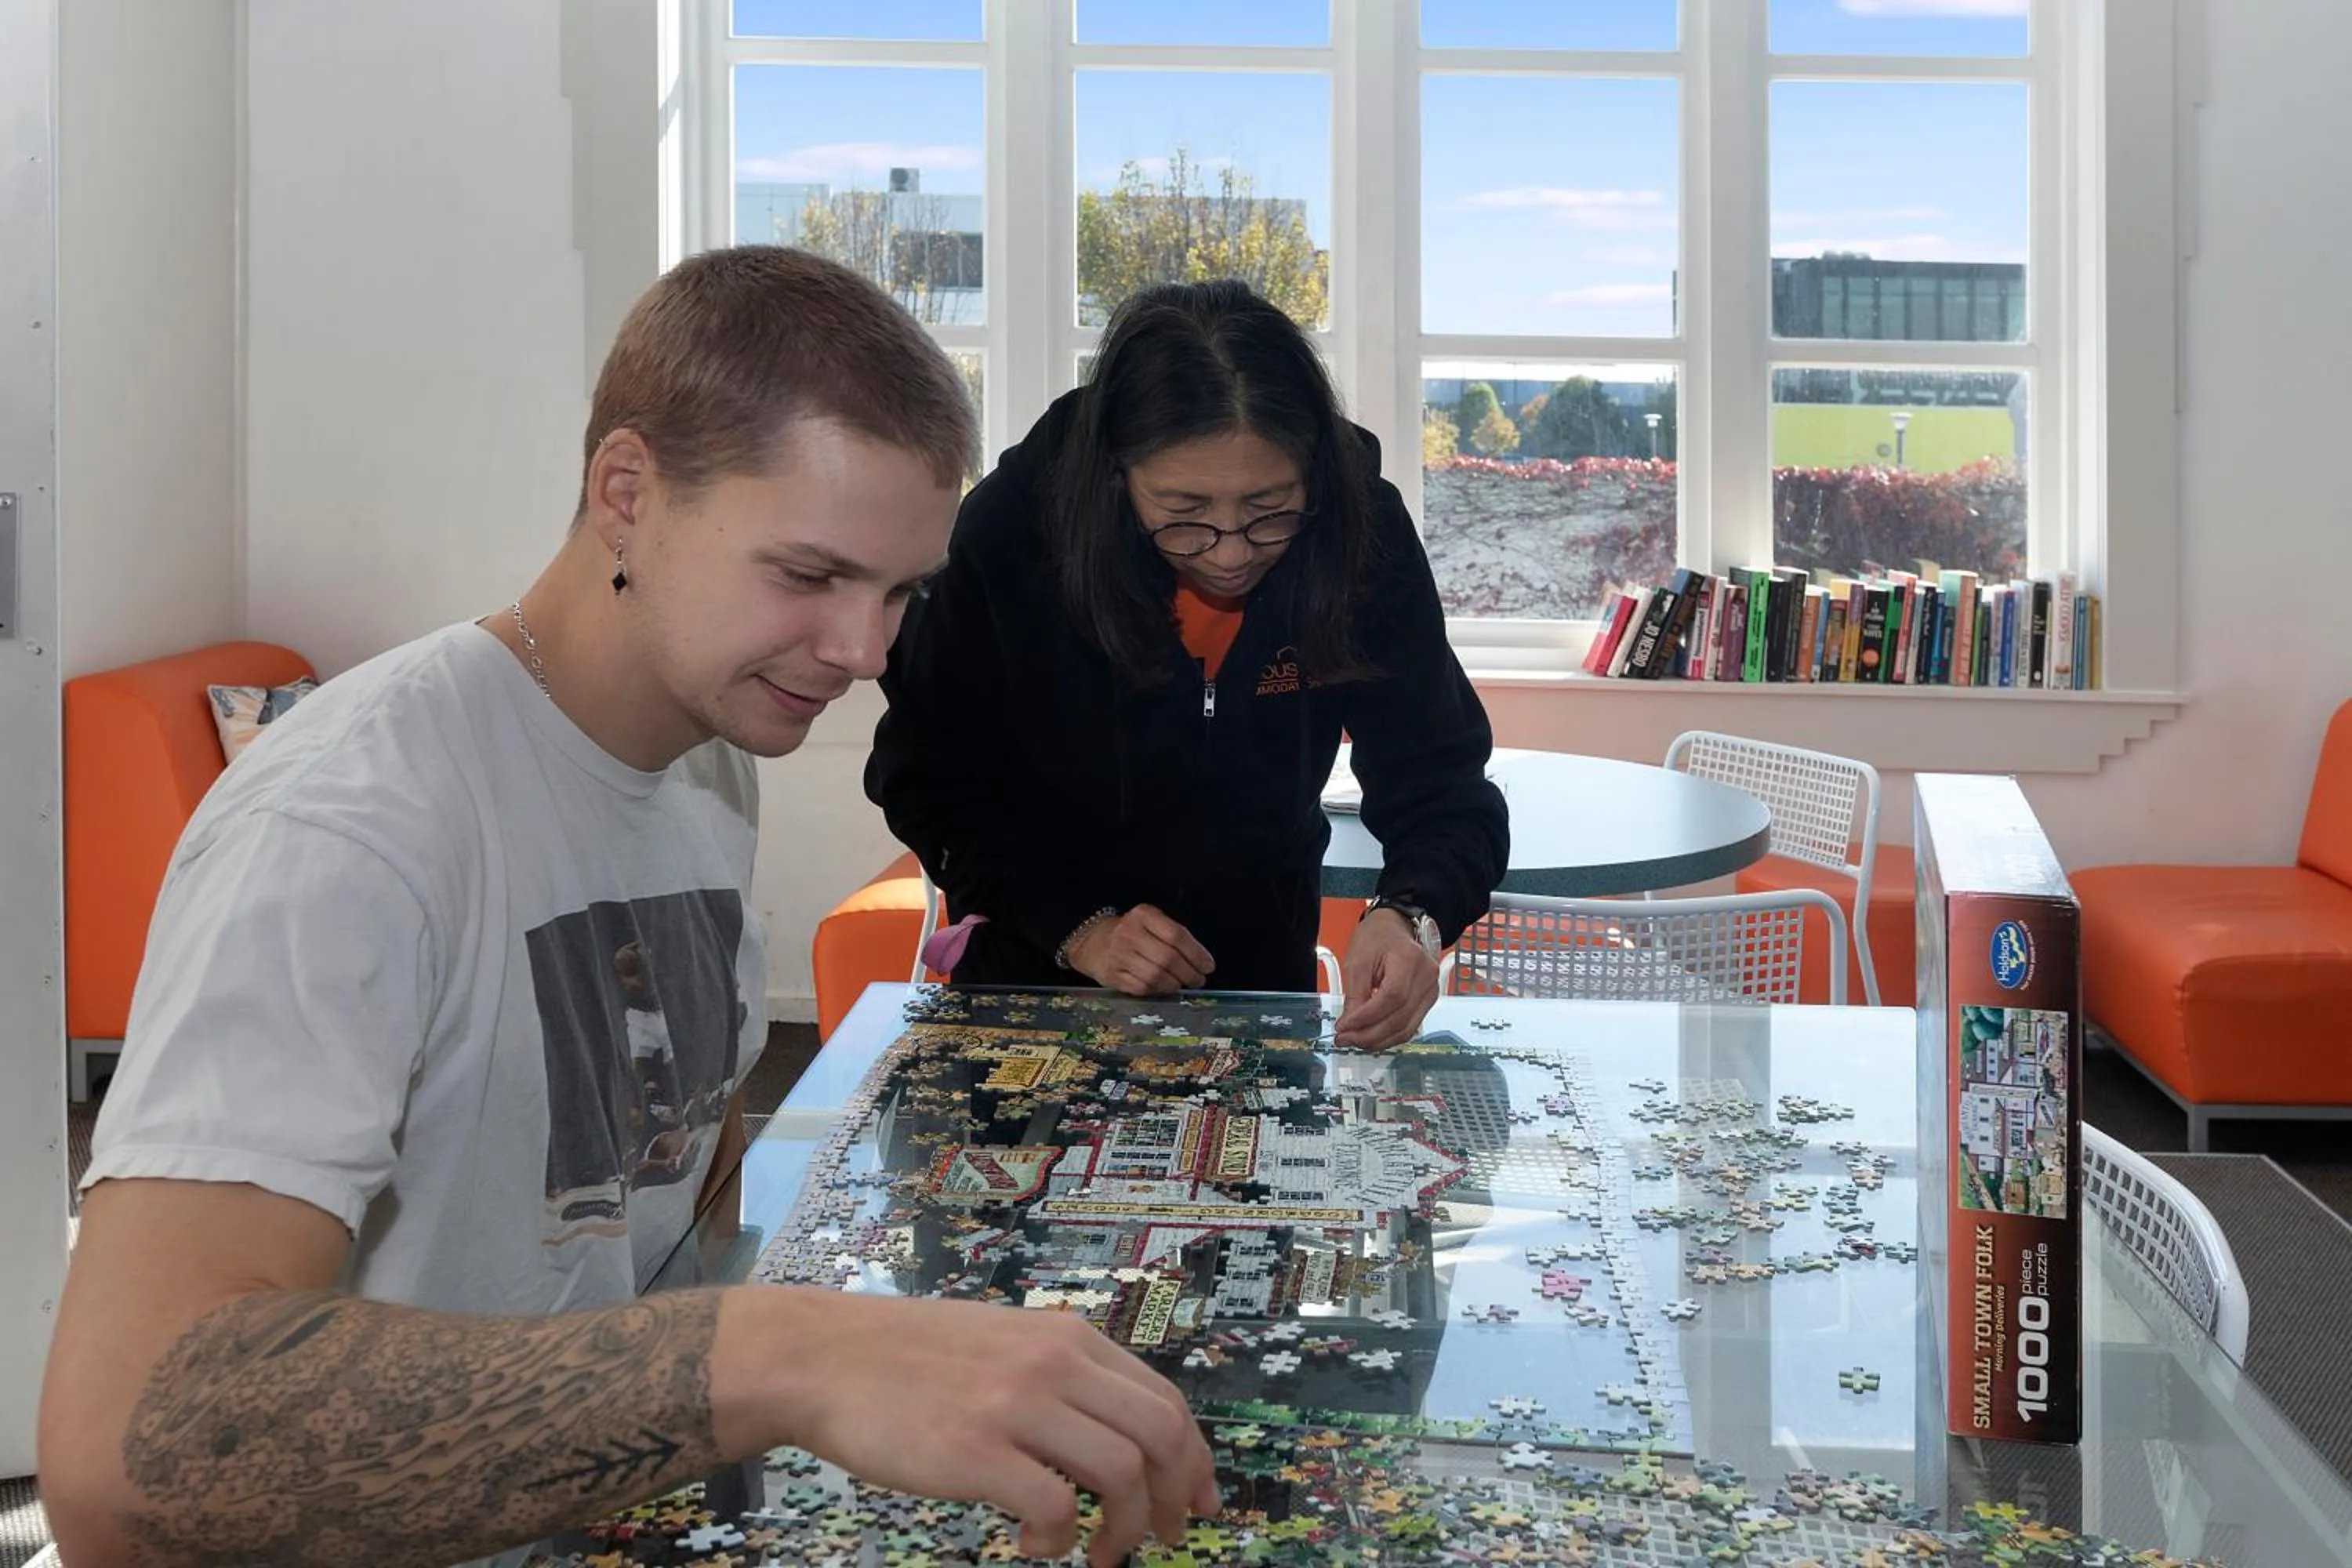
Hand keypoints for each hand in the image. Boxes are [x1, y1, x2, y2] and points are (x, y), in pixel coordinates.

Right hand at [777, 1293, 1220, 1565]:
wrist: (822, 1357)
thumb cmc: (906, 1360)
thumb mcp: (1003, 1343)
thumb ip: (1058, 1377)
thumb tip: (1115, 1440)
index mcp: (1066, 1338)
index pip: (1164, 1400)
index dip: (1195, 1459)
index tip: (1198, 1502)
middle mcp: (1053, 1363)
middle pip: (1162, 1435)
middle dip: (1177, 1499)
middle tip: (1163, 1539)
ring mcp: (1016, 1404)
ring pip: (1123, 1474)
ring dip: (1125, 1529)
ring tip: (1099, 1554)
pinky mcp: (976, 1451)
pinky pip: (1056, 1509)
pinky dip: (1060, 1542)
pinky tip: (1033, 1546)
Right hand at [1066, 904, 1214, 994]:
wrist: (1090, 942)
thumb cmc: (1130, 932)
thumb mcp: (1149, 922)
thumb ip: (1172, 935)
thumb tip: (1200, 961)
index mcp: (1143, 915)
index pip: (1176, 935)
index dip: (1196, 953)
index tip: (1208, 966)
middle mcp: (1129, 934)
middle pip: (1168, 958)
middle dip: (1189, 973)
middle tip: (1199, 980)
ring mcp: (1118, 956)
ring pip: (1156, 976)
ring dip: (1175, 984)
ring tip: (1182, 984)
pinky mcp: (1112, 976)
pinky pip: (1142, 988)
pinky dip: (1158, 991)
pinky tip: (1164, 988)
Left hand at [1335, 910, 1440, 1048]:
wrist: (1394, 928)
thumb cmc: (1377, 937)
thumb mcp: (1357, 960)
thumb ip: (1354, 994)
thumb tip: (1349, 1025)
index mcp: (1410, 960)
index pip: (1391, 998)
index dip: (1366, 1017)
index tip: (1344, 1026)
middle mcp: (1427, 977)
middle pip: (1400, 1018)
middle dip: (1369, 1035)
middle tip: (1344, 1038)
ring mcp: (1430, 991)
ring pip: (1406, 1029)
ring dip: (1378, 1040)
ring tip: (1354, 1040)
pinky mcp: (1427, 1001)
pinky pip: (1409, 1026)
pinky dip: (1389, 1036)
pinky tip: (1370, 1036)